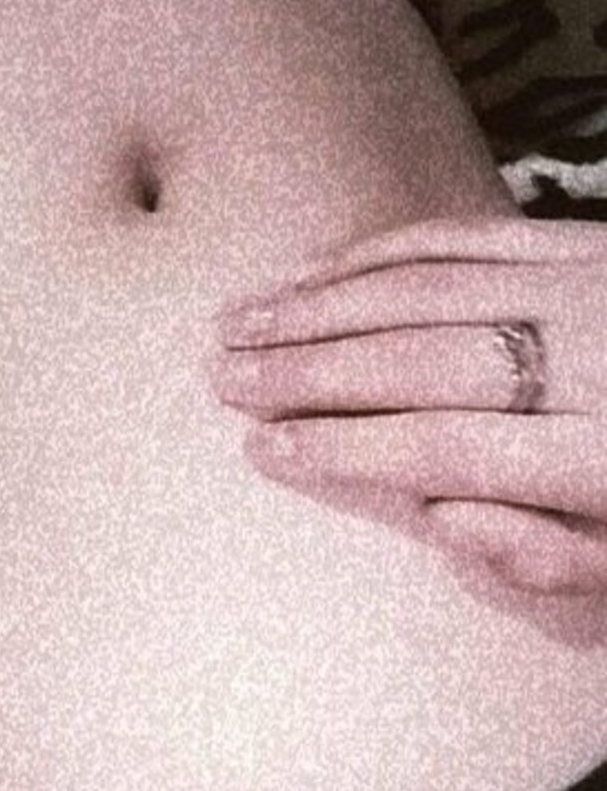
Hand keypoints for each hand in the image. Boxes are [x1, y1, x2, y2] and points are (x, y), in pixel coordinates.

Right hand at [213, 214, 606, 594]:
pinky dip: (385, 251)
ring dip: (324, 304)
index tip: (264, 450)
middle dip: (310, 371)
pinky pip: (471, 233)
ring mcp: (588, 287)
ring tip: (240, 324)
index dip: (346, 449)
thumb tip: (446, 521)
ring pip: (432, 286)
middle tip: (222, 381)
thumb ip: (554, 558)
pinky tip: (321, 269)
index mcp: (606, 460)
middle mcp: (590, 361)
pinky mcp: (589, 240)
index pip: (447, 449)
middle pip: (423, 361)